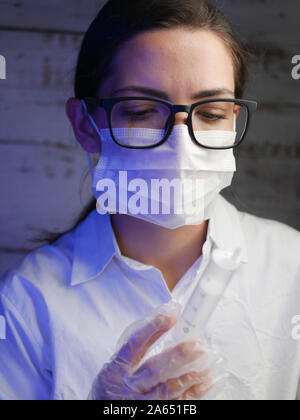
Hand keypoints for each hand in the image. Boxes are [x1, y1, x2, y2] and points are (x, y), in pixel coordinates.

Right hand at [88, 313, 212, 399]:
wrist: (108, 410)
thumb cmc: (114, 384)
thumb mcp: (118, 364)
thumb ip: (139, 345)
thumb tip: (168, 317)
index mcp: (117, 368)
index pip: (135, 344)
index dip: (153, 328)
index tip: (172, 315)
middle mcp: (128, 386)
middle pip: (155, 370)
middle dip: (179, 356)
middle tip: (198, 346)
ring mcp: (140, 403)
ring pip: (167, 390)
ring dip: (190, 376)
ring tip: (207, 363)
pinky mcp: (153, 413)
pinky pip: (176, 404)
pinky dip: (193, 393)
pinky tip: (205, 381)